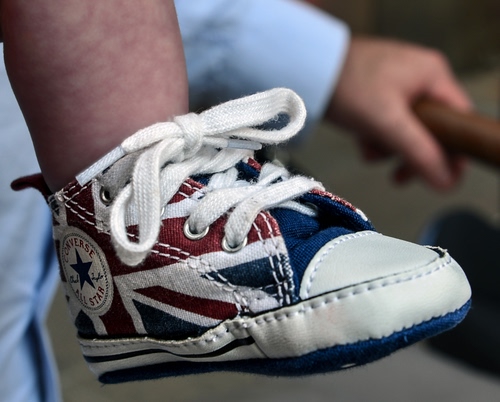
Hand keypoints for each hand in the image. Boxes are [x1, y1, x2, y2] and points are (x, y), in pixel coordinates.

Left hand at [328, 36, 471, 190]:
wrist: (307, 72)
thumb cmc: (346, 85)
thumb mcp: (387, 123)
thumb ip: (418, 152)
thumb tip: (445, 181)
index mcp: (432, 76)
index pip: (458, 120)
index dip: (453, 152)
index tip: (443, 176)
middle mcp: (420, 77)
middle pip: (432, 128)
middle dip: (411, 153)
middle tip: (401, 176)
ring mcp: (398, 85)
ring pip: (407, 129)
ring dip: (388, 147)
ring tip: (370, 149)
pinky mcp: (378, 94)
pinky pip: (388, 123)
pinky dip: (375, 137)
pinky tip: (361, 141)